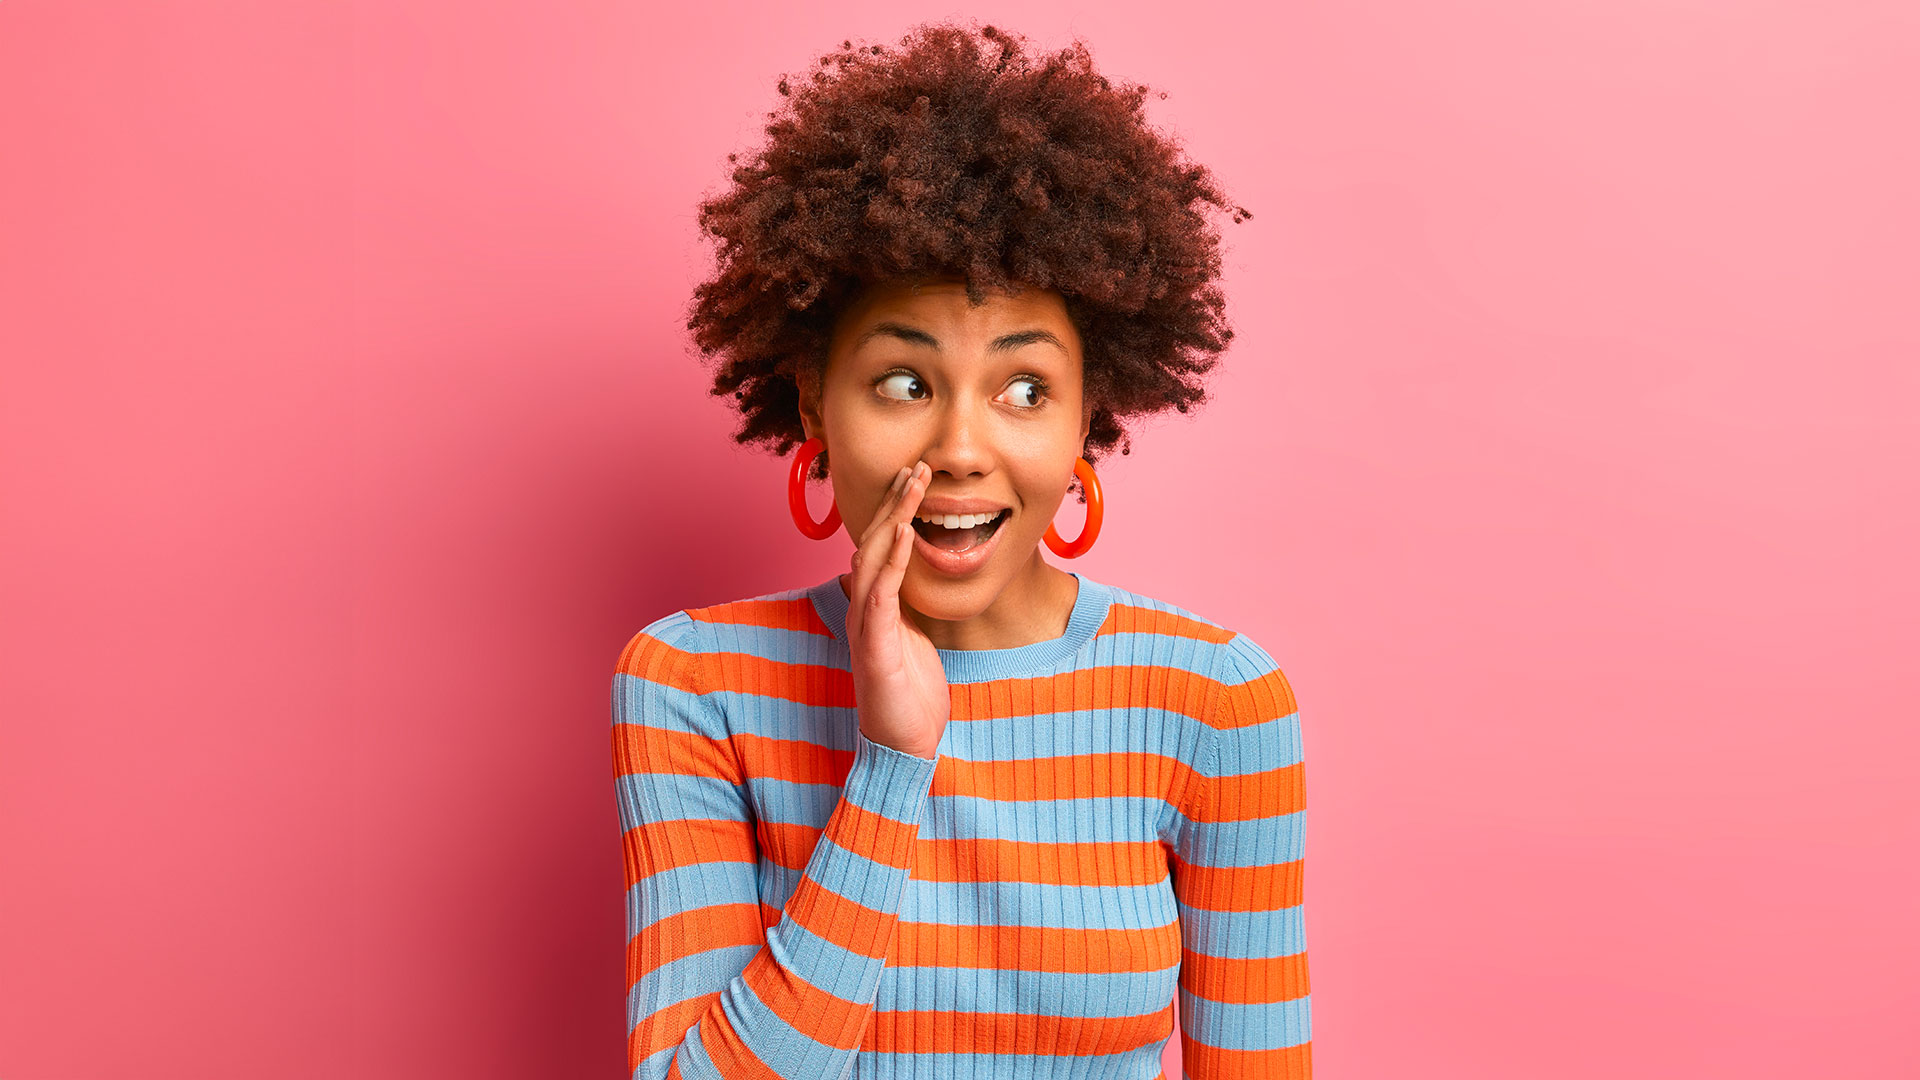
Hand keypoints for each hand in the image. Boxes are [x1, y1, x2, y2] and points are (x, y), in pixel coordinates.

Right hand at [843, 461, 949, 760]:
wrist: (903, 746)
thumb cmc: (910, 696)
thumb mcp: (915, 639)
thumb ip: (909, 606)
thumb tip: (915, 578)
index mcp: (875, 606)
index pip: (881, 547)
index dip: (894, 509)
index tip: (914, 476)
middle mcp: (864, 609)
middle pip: (874, 542)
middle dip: (894, 501)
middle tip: (916, 464)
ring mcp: (866, 626)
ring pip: (873, 559)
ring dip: (893, 518)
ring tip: (912, 484)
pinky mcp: (875, 647)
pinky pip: (881, 595)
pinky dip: (893, 562)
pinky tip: (905, 533)